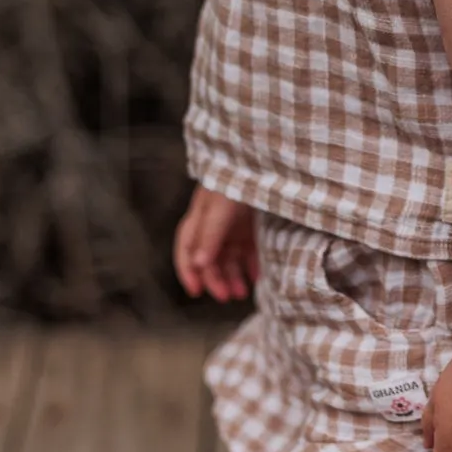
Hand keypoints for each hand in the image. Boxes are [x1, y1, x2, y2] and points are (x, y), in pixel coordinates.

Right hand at [174, 185, 258, 301]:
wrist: (264, 154)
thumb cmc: (237, 176)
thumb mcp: (221, 206)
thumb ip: (210, 234)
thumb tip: (199, 264)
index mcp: (200, 215)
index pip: (186, 247)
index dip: (188, 270)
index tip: (196, 291)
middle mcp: (214, 220)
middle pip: (209, 255)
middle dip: (216, 277)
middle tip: (227, 296)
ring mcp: (233, 220)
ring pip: (229, 254)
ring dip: (233, 274)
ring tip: (242, 293)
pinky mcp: (252, 219)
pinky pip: (249, 246)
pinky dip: (251, 262)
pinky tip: (256, 277)